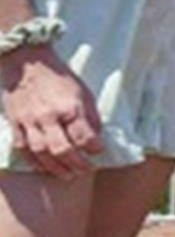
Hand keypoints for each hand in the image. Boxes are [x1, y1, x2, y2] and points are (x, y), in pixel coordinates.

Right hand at [1, 47, 102, 178]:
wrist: (26, 62)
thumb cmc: (58, 77)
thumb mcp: (82, 91)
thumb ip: (89, 115)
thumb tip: (96, 136)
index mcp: (69, 107)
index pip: (84, 136)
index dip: (94, 148)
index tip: (99, 152)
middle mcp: (48, 116)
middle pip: (62, 149)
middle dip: (76, 164)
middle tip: (85, 170)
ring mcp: (28, 121)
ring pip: (41, 153)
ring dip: (55, 168)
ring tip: (67, 175)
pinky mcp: (14, 122)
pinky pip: (23, 148)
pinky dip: (34, 161)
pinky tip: (44, 168)